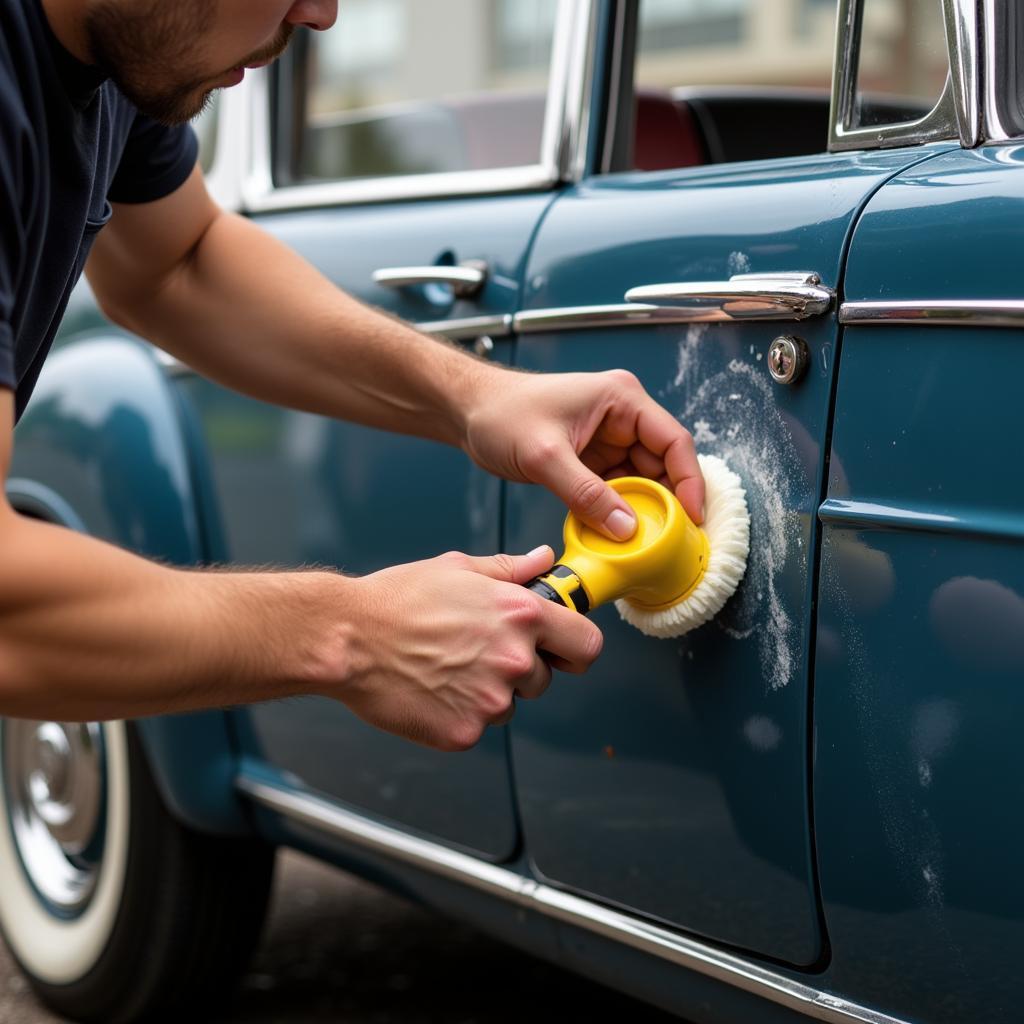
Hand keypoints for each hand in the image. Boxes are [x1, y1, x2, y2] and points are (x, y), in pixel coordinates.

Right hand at [342, 546, 601, 750]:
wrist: (347, 639)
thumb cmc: (396, 600)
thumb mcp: (458, 569)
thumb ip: (510, 569)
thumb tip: (543, 560)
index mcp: (521, 614)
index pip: (587, 644)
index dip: (574, 648)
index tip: (561, 650)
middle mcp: (515, 658)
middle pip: (544, 678)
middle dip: (521, 669)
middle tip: (476, 653)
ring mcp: (491, 700)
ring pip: (510, 704)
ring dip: (489, 692)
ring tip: (445, 667)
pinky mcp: (465, 731)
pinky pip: (478, 726)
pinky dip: (459, 713)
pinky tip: (430, 689)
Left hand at [463, 368, 703, 538]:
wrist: (468, 412)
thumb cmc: (502, 413)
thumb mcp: (545, 456)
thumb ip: (586, 494)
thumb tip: (626, 529)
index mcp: (621, 400)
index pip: (674, 441)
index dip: (689, 481)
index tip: (693, 517)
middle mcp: (621, 417)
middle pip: (662, 465)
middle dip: (665, 503)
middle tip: (668, 539)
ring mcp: (607, 439)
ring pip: (640, 481)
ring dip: (641, 511)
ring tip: (642, 542)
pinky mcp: (591, 460)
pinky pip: (616, 490)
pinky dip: (617, 512)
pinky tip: (614, 534)